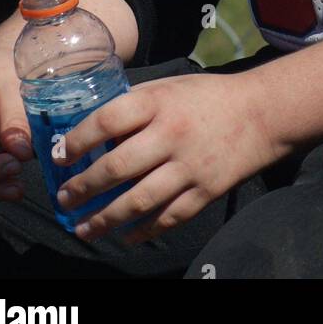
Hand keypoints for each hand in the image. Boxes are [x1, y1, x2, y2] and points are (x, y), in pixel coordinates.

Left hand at [53, 71, 281, 245]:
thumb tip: (96, 131)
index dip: (78, 141)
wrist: (263, 113)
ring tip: (82, 228)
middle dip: (83, 188)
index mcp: (159, 103)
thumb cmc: (209, 96)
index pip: (107, 121)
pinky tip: (124, 236)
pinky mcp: (206, 191)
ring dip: (104, 218)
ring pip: (138, 201)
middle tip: (64, 199)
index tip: (60, 156)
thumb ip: (136, 105)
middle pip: (117, 167)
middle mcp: (172, 135)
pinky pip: (167, 217)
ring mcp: (189, 167)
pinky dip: (142, 231)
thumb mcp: (170, 86)